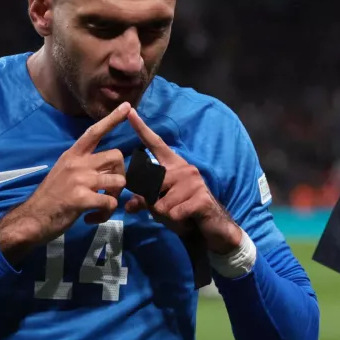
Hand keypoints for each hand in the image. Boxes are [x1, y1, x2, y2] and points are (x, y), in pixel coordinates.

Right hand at [0, 102, 129, 263]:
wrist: (32, 218)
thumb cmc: (49, 197)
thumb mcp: (62, 172)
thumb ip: (81, 165)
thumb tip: (103, 167)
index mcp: (72, 155)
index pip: (94, 132)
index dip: (112, 119)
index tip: (127, 106)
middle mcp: (77, 163)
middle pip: (116, 156)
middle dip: (120, 174)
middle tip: (110, 189)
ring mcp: (80, 180)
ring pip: (118, 181)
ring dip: (114, 197)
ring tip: (102, 207)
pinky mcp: (82, 199)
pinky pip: (110, 203)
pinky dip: (106, 214)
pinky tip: (92, 218)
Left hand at [124, 109, 241, 254]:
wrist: (211, 227)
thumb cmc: (184, 211)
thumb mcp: (160, 205)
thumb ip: (144, 201)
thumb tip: (128, 206)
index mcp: (173, 165)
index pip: (155, 144)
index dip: (142, 129)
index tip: (131, 112)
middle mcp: (184, 168)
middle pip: (151, 186)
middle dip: (154, 205)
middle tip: (170, 209)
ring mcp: (194, 181)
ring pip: (161, 203)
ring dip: (166, 215)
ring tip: (181, 213)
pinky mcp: (201, 197)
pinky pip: (174, 212)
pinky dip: (176, 220)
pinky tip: (188, 218)